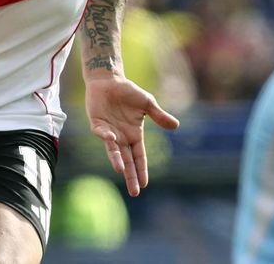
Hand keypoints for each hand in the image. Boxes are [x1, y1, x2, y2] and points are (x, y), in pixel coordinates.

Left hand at [84, 77, 179, 196]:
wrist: (109, 81)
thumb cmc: (128, 92)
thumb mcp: (148, 104)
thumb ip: (159, 116)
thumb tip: (176, 126)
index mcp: (134, 135)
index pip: (139, 157)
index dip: (141, 170)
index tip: (144, 184)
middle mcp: (121, 137)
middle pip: (127, 160)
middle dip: (131, 175)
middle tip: (134, 192)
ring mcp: (109, 132)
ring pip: (113, 150)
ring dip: (117, 160)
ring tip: (121, 170)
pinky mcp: (97, 124)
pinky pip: (101, 133)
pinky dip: (106, 136)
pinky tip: (112, 138)